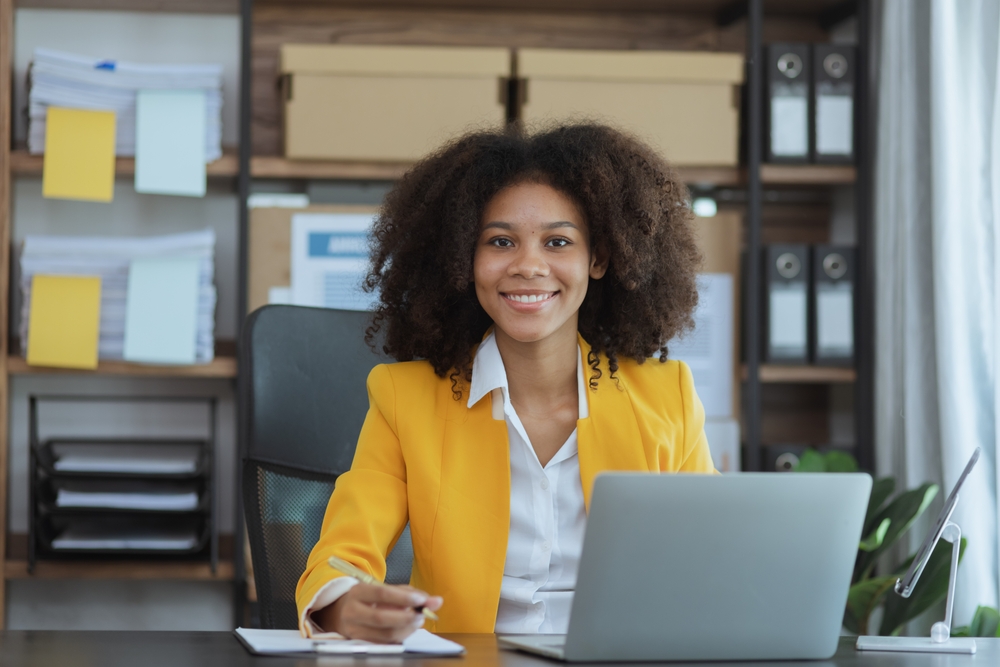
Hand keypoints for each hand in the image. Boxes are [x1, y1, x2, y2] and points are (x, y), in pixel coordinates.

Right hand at [315, 583, 443, 642]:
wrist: (342, 612)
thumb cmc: (370, 599)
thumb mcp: (385, 590)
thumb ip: (410, 593)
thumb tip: (436, 601)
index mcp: (358, 592)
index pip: (382, 593)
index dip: (403, 598)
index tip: (421, 600)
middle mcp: (352, 611)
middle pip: (381, 617)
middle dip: (406, 617)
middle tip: (422, 615)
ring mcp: (354, 630)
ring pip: (384, 634)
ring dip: (407, 629)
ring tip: (417, 621)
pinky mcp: (360, 644)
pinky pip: (385, 643)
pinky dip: (400, 637)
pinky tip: (407, 629)